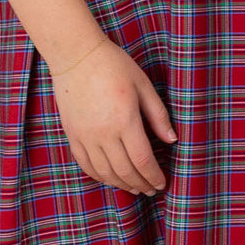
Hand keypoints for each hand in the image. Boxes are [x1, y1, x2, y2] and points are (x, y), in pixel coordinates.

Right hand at [49, 40, 176, 195]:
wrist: (76, 55)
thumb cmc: (114, 66)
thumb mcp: (143, 85)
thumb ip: (158, 115)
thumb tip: (172, 139)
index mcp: (125, 120)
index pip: (143, 160)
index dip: (154, 176)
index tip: (162, 183)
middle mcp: (103, 134)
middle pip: (125, 171)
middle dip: (141, 184)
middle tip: (152, 189)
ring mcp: (85, 136)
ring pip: (105, 172)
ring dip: (122, 184)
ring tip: (135, 188)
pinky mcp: (72, 135)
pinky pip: (86, 165)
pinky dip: (100, 176)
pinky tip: (111, 178)